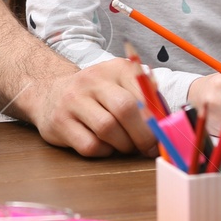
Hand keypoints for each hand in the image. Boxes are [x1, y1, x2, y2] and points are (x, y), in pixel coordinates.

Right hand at [29, 58, 160, 157]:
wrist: (50, 94)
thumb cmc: (97, 96)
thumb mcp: (122, 86)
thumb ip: (147, 99)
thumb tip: (170, 124)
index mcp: (115, 68)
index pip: (144, 92)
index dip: (157, 118)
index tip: (162, 134)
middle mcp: (92, 80)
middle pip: (125, 108)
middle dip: (142, 135)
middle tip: (147, 148)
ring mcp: (72, 100)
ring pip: (107, 129)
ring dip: (123, 145)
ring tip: (125, 145)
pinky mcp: (59, 122)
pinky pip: (90, 146)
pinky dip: (103, 151)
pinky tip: (104, 144)